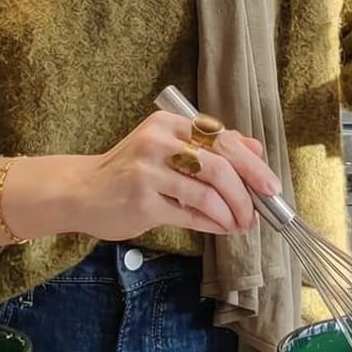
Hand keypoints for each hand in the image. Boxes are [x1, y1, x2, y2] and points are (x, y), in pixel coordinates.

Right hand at [67, 108, 282, 241]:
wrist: (81, 191)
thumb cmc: (130, 170)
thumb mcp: (168, 147)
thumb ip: (210, 146)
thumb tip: (256, 150)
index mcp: (170, 123)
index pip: (223, 140)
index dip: (252, 165)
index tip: (270, 185)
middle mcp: (159, 141)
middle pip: (220, 164)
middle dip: (248, 190)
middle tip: (261, 210)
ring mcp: (148, 171)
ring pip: (208, 193)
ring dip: (232, 212)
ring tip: (241, 224)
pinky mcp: (142, 201)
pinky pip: (190, 214)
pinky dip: (213, 223)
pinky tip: (222, 228)